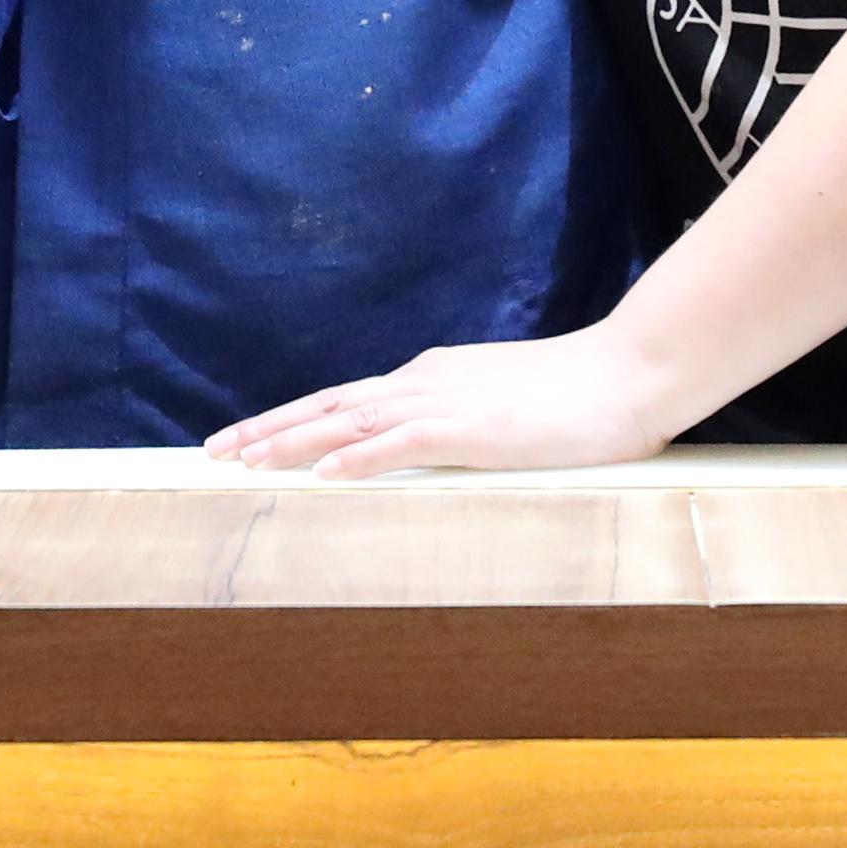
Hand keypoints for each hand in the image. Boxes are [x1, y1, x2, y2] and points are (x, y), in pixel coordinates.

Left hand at [206, 327, 696, 478]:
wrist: (633, 371)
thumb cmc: (582, 395)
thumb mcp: (508, 407)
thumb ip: (468, 423)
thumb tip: (440, 444)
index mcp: (433, 379)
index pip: (345, 401)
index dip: (291, 420)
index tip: (246, 440)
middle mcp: (426, 382)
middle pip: (329, 405)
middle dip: (268, 429)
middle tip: (213, 452)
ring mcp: (447, 402)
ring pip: (349, 421)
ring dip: (292, 442)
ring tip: (244, 462)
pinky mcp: (473, 428)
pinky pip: (400, 443)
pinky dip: (355, 459)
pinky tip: (321, 476)